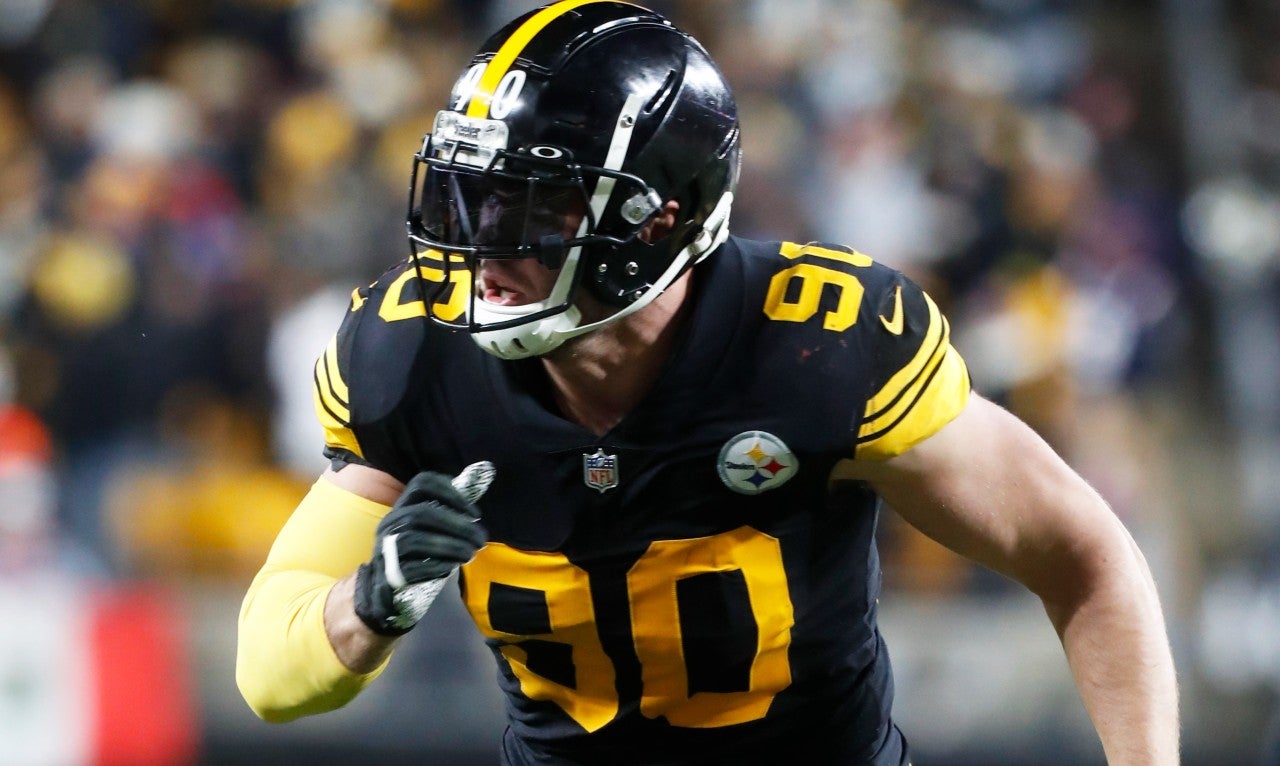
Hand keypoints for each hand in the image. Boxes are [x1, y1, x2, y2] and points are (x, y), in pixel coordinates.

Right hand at [354, 461, 494, 634]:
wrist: (391, 589)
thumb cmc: (420, 553)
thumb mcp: (431, 529)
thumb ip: (449, 510)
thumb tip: (480, 479)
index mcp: (403, 506)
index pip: (422, 483)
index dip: (450, 492)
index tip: (474, 512)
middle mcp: (390, 523)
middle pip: (420, 514)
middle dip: (456, 525)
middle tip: (480, 537)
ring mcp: (384, 549)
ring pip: (415, 540)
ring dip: (450, 546)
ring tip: (471, 553)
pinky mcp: (387, 574)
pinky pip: (410, 568)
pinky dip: (436, 566)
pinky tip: (452, 567)